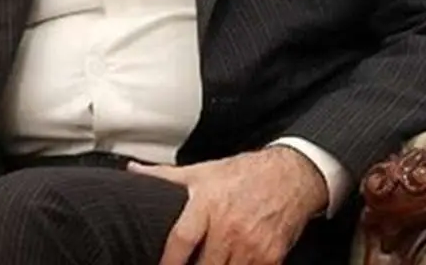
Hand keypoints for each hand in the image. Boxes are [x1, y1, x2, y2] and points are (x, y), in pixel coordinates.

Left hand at [129, 147, 327, 264]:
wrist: (291, 176)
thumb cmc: (244, 174)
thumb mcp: (203, 170)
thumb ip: (167, 176)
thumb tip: (135, 171)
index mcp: (208, 203)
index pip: (183, 240)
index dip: (169, 261)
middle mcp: (229, 226)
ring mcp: (251, 245)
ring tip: (206, 264)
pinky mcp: (270, 257)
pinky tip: (230, 264)